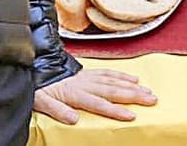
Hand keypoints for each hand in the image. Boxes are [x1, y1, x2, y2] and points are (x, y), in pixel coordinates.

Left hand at [33, 69, 156, 123]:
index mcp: (74, 93)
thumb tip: (74, 119)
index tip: (132, 115)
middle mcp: (85, 83)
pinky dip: (122, 75)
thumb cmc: (39, 88)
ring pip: (114, 81)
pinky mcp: (87, 72)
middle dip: (133, 95)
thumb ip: (57, 110)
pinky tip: (133, 78)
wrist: (35, 66)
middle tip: (151, 100)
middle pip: (113, 90)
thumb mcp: (41, 102)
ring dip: (132, 86)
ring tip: (148, 91)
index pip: (99, 103)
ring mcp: (88, 76)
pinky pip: (108, 72)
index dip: (115, 110)